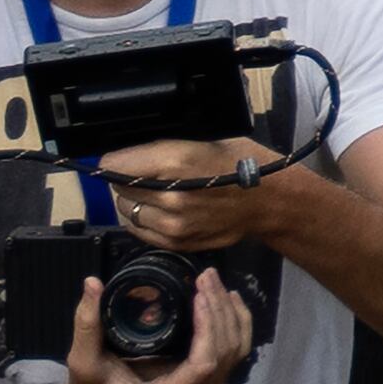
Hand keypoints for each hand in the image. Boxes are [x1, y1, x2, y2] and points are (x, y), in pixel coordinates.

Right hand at [62, 262, 256, 383]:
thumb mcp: (82, 360)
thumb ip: (86, 324)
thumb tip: (92, 282)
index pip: (203, 364)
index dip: (208, 327)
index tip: (197, 294)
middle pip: (224, 354)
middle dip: (220, 310)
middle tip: (206, 277)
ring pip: (235, 352)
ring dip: (231, 314)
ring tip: (216, 282)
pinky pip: (232, 354)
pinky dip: (236, 324)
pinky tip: (230, 300)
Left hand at [97, 136, 297, 250]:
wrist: (269, 201)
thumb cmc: (239, 162)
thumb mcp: (202, 140)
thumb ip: (161, 149)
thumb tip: (126, 155)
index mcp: (175, 161)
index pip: (113, 164)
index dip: (115, 160)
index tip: (121, 159)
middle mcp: (169, 196)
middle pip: (117, 189)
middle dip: (126, 180)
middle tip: (146, 174)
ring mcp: (172, 225)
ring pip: (126, 211)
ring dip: (134, 201)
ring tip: (157, 193)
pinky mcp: (176, 243)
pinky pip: (139, 230)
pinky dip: (143, 220)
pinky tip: (162, 210)